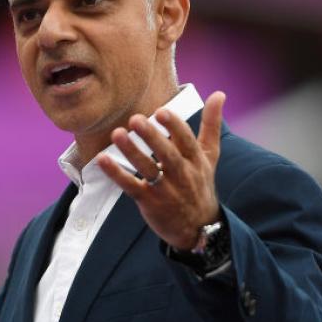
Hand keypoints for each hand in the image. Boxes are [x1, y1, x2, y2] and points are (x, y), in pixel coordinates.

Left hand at [97, 91, 225, 250]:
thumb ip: (211, 124)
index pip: (187, 141)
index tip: (161, 111)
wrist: (198, 227)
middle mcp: (182, 175)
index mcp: (196, 161)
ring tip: (117, 134)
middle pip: (168, 154)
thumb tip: (219, 93)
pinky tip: (102, 160)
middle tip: (135, 119)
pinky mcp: (148, 202)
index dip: (175, 127)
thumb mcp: (210, 156)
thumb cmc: (200, 184)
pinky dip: (116, 174)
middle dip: (152, 137)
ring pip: (148, 169)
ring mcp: (165, 190)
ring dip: (132, 152)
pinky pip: (131, 186)